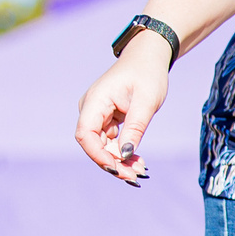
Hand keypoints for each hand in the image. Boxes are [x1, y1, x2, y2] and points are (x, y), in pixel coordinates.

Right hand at [76, 43, 168, 185]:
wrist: (149, 59)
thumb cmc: (148, 75)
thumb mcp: (146, 102)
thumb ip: (135, 128)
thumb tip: (124, 155)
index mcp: (95, 100)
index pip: (85, 134)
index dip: (97, 155)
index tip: (117, 169)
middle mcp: (91, 109)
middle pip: (93, 144)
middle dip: (112, 163)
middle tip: (135, 176)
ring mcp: (97, 114)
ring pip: (102, 146)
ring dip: (119, 161)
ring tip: (141, 170)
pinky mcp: (106, 119)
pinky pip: (110, 141)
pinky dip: (123, 152)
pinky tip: (138, 161)